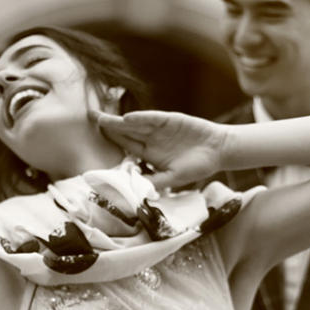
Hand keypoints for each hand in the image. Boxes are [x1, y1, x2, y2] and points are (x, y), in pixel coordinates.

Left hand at [90, 109, 230, 188]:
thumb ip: (155, 182)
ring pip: (135, 124)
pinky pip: (153, 119)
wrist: (219, 150)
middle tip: (90, 118)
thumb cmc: (198, 166)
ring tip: (101, 118)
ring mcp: (160, 129)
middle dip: (108, 126)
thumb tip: (136, 191)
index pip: (126, 147)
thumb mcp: (175, 178)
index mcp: (149, 154)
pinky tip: (128, 118)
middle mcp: (151, 140)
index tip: (94, 141)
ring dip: (119, 121)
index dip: (112, 142)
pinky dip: (142, 118)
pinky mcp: (170, 120)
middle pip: (125, 132)